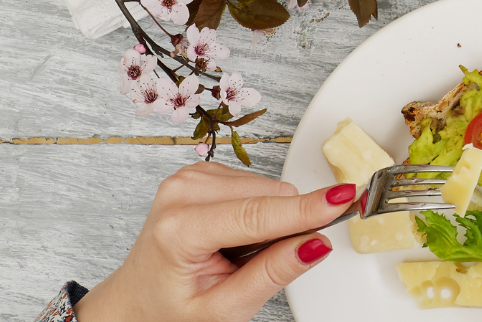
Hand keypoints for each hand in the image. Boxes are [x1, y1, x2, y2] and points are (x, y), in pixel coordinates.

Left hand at [74, 161, 350, 321]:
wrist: (135, 303)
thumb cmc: (169, 311)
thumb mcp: (222, 310)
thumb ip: (272, 274)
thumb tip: (316, 242)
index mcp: (179, 229)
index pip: (258, 215)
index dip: (307, 209)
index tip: (346, 198)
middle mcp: (182, 191)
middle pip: (270, 196)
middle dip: (284, 227)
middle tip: (256, 264)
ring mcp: (190, 177)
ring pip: (270, 188)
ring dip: (270, 220)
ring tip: (237, 253)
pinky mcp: (202, 172)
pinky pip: (259, 185)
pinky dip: (259, 211)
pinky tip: (234, 236)